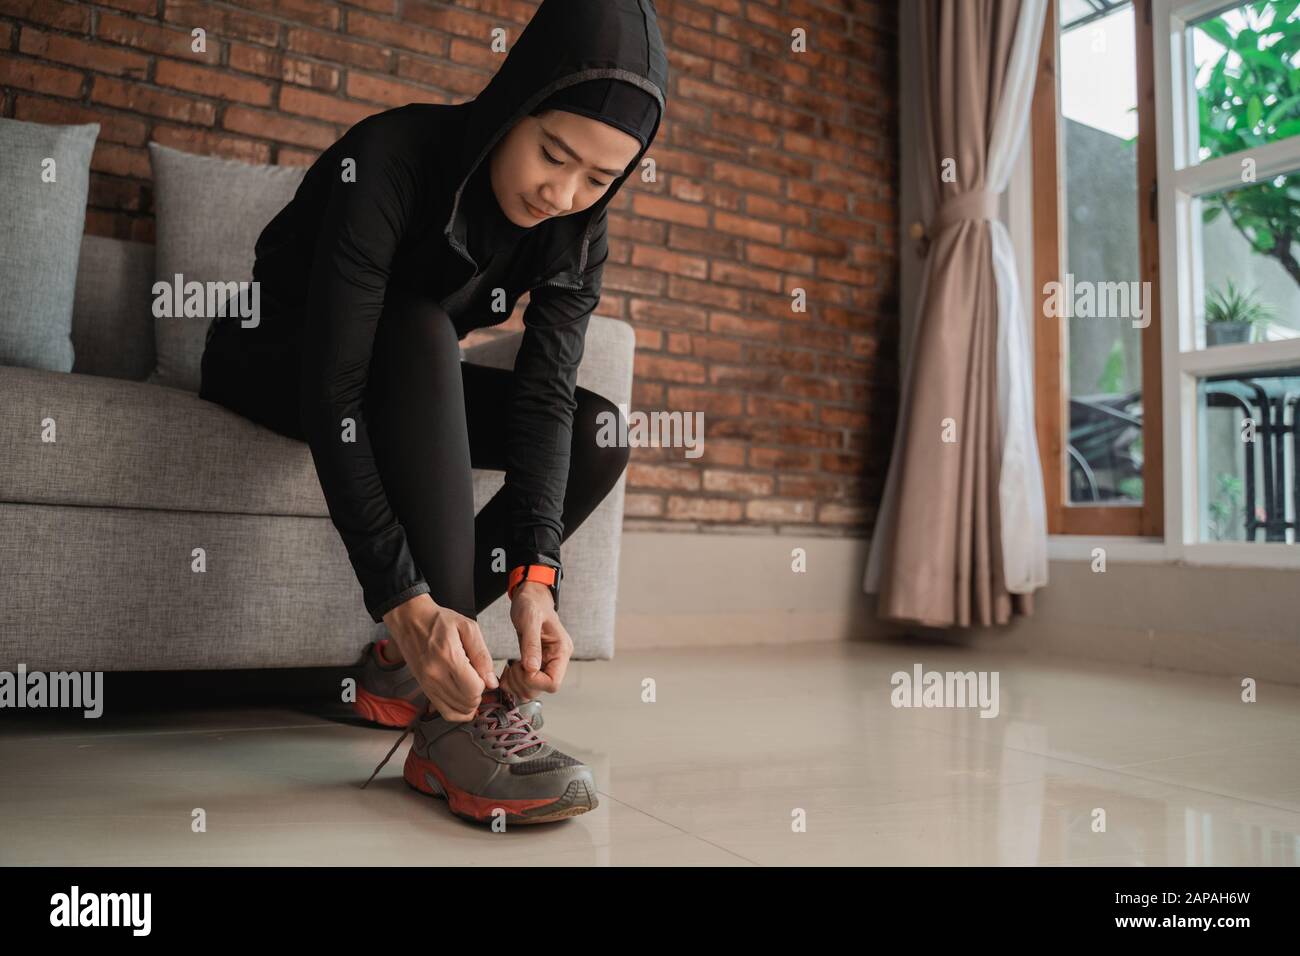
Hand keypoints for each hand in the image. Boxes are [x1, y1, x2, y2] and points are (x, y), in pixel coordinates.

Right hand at [382, 593, 497, 721]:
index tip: (482, 673)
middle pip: (467, 702)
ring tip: (470, 687)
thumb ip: (482, 655)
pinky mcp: (424, 689)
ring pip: (457, 710)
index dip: (484, 684)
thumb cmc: (439, 621)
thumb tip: (492, 682)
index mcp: (449, 657)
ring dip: (470, 703)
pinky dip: (458, 711)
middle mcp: (435, 675)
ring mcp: (427, 684)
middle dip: (479, 694)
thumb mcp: (468, 628)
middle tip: (477, 679)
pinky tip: (464, 701)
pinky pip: (445, 712)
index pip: (473, 688)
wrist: (410, 621)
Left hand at [501, 581, 572, 700]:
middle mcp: (557, 659)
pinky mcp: (537, 663)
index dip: (534, 680)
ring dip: (517, 684)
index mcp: (561, 650)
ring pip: (533, 689)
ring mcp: (547, 662)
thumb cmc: (532, 604)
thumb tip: (532, 669)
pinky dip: (515, 681)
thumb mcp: (529, 620)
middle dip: (523, 682)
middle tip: (512, 667)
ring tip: (509, 668)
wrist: (530, 597)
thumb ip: (531, 644)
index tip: (521, 667)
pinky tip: (509, 670)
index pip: (553, 683)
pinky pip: (527, 682)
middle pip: (542, 689)